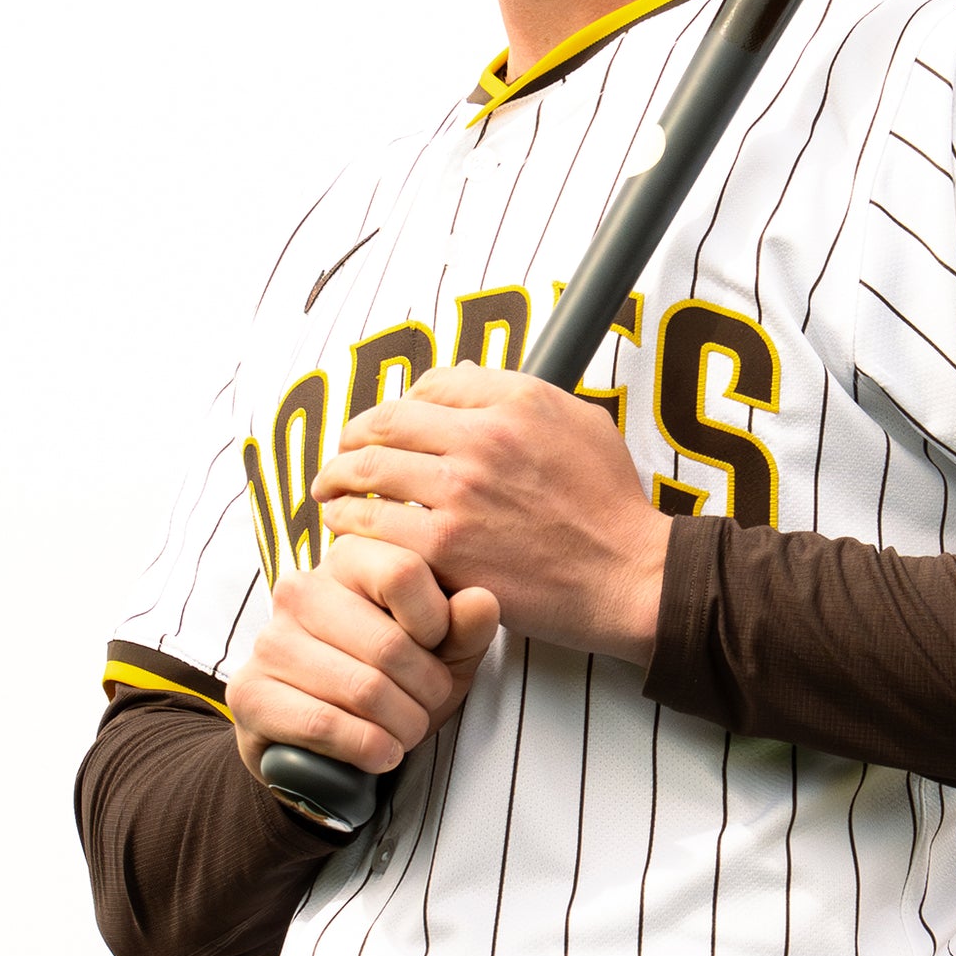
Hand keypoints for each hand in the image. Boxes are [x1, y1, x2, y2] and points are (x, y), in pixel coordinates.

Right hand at [224, 534, 498, 780]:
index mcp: (349, 556)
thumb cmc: (395, 678)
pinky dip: (366, 746)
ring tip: (408, 730)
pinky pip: (322, 723)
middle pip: (389, 642)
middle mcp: (301, 588)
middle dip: (426, 689)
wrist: (329, 739)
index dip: (437, 624)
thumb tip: (481, 600)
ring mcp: (270, 639)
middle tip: (429, 705)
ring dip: (401, 724)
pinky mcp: (248, 692)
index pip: (404, 571)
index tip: (438, 647)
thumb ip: (468, 623)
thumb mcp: (445, 648)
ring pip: (362, 688)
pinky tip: (383, 753)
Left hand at [312, 364, 671, 664]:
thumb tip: (469, 379)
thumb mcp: (582, 422)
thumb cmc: (611, 504)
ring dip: (338, 477)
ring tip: (327, 489)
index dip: (402, 401)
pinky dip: (348, 524)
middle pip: (388, 420)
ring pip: (370, 469)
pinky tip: (342, 529)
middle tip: (342, 453)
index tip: (388, 423)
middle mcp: (483, 437)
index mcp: (516, 401)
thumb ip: (523, 395)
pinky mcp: (446, 546)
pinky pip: (374, 525)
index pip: (433, 384)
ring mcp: (461, 492)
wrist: (628, 575)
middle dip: (353, 435)